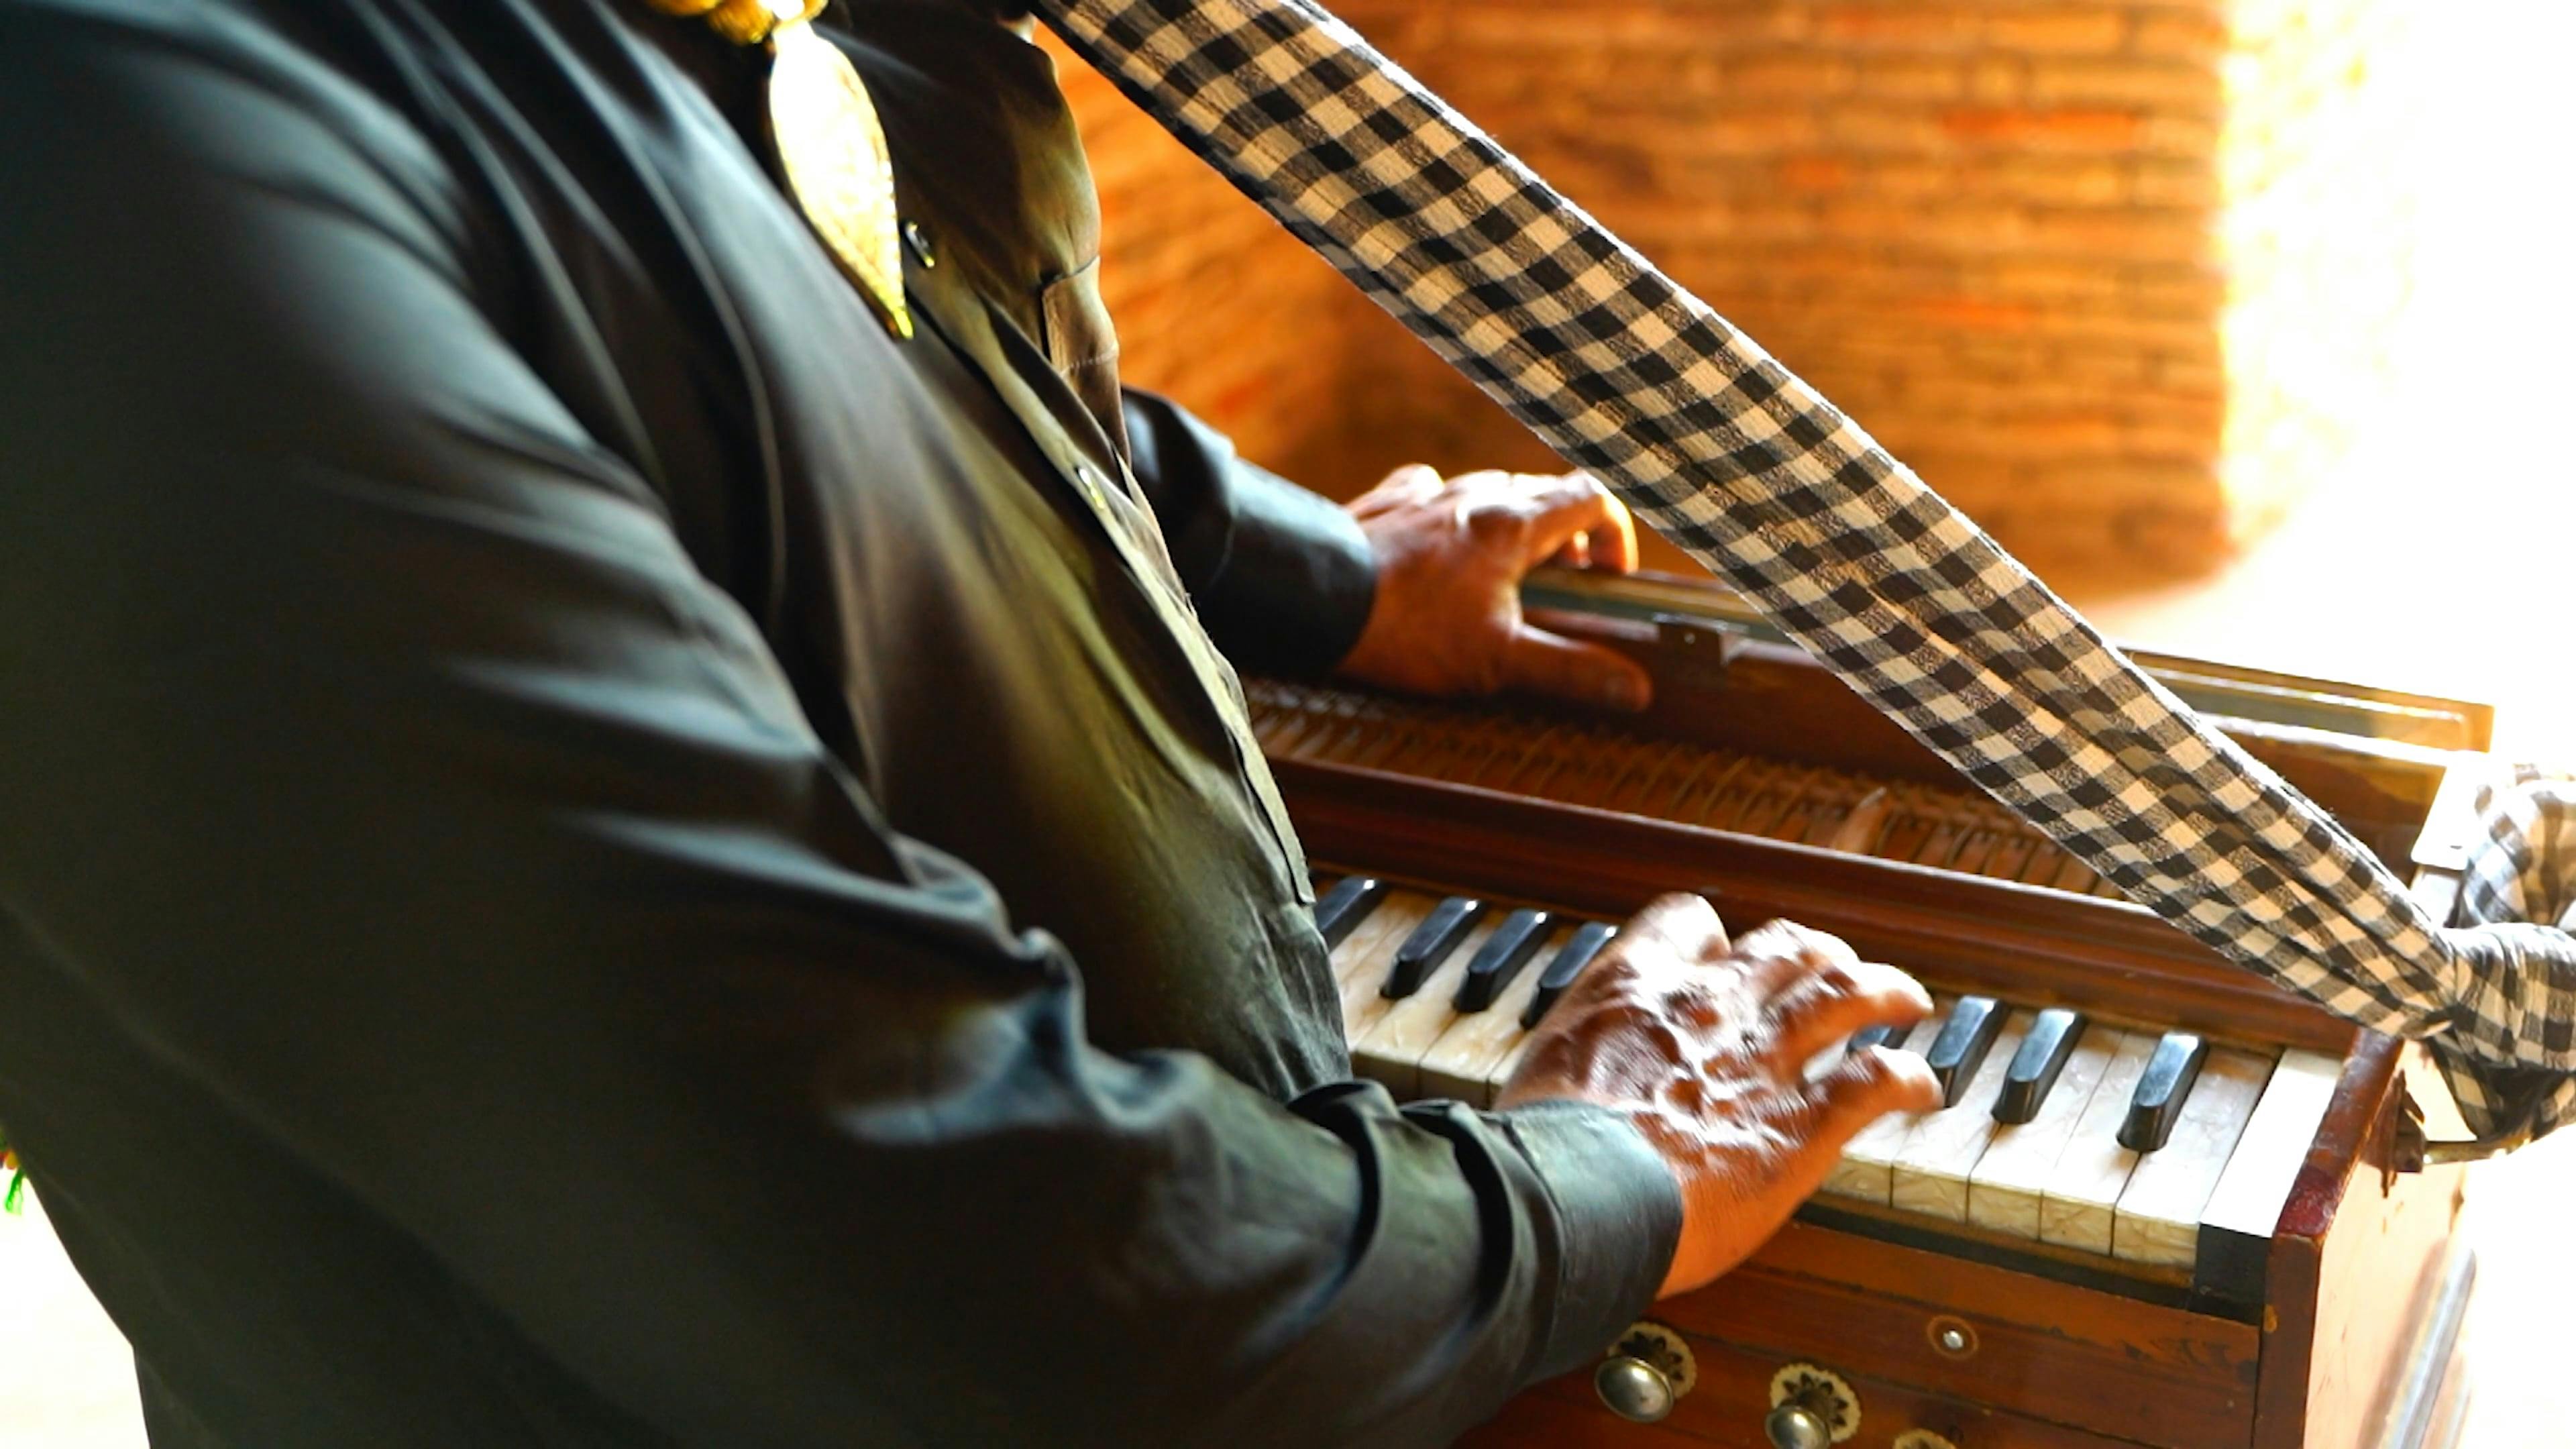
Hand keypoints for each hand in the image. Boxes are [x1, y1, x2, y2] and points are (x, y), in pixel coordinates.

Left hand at [1337, 465, 1653, 710]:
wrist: (1313, 600)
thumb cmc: (1406, 631)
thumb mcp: (1498, 661)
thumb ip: (1569, 670)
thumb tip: (1635, 688)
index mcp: (1512, 525)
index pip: (1592, 498)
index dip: (1614, 535)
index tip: (1606, 578)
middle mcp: (1473, 495)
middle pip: (1544, 494)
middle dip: (1565, 538)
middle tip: (1558, 590)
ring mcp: (1427, 494)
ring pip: (1490, 492)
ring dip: (1510, 527)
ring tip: (1501, 577)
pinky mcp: (1387, 503)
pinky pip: (1433, 492)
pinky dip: (1451, 515)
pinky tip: (1439, 550)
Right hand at [1498, 896, 1938, 1297]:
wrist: (1571, 1195)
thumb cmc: (1540, 1148)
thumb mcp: (1539, 1071)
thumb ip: (1573, 1058)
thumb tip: (1558, 1082)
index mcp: (1636, 986)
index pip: (1689, 921)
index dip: (1712, 937)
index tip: (1720, 953)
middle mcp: (1709, 1008)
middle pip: (1782, 949)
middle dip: (1813, 953)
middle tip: (1831, 967)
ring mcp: (1760, 1062)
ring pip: (1845, 994)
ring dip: (1884, 991)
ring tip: (1907, 999)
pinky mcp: (1799, 1126)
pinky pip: (1874, 1082)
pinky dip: (1906, 1078)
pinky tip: (1921, 1085)